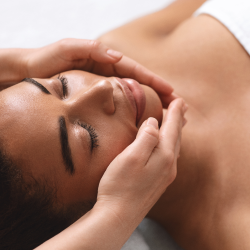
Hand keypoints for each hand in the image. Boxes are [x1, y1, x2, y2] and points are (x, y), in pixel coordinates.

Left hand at [20, 38, 174, 106]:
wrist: (29, 70)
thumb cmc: (46, 59)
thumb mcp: (68, 48)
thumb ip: (92, 50)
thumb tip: (118, 57)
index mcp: (104, 61)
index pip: (134, 70)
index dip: (153, 81)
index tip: (171, 91)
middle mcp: (107, 72)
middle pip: (138, 82)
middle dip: (159, 93)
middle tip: (177, 105)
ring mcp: (103, 84)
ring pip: (132, 93)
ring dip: (150, 102)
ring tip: (166, 112)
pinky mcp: (96, 95)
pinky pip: (119, 101)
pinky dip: (133, 108)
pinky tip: (140, 117)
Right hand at [97, 98, 186, 223]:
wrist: (118, 216)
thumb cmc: (120, 185)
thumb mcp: (131, 157)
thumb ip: (146, 137)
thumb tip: (154, 122)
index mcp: (164, 155)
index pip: (172, 127)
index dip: (175, 112)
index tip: (179, 99)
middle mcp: (169, 165)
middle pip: (176, 136)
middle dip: (178, 120)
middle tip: (182, 106)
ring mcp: (165, 175)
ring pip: (174, 146)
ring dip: (176, 132)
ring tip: (178, 122)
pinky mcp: (159, 181)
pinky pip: (170, 156)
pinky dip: (170, 144)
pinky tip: (168, 145)